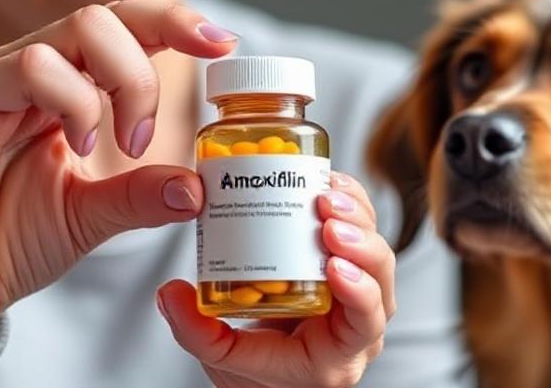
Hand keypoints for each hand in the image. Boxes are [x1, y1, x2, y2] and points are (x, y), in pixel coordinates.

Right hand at [0, 1, 236, 352]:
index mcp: (55, 85)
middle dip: (144, 72)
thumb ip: (144, 192)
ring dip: (118, 87)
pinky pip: (30, 66)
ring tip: (113, 146)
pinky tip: (75, 145)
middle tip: (145, 137)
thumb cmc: (15, 244)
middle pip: (102, 18)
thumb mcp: (96, 213)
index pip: (117, 28)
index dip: (172, 23)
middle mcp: (17, 69)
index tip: (223, 43)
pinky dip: (74, 101)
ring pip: (74, 31)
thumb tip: (200, 185)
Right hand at [157, 171, 396, 387]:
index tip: (335, 265)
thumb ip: (196, 333)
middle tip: (326, 213)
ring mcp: (361, 290)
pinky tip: (329, 182)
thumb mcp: (224, 360)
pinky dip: (351, 202)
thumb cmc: (258, 370)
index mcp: (337, 354)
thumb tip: (170, 294)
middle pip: (380, 277)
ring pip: (376, 248)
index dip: (360, 291)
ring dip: (356, 215)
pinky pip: (363, 229)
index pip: (366, 323)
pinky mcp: (351, 262)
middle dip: (359, 239)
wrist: (271, 366)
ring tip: (325, 192)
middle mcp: (359, 322)